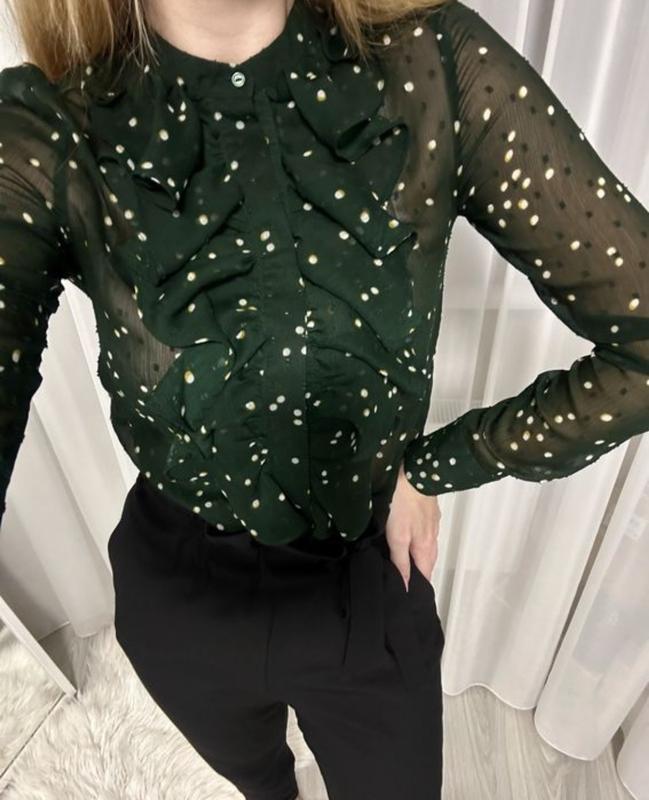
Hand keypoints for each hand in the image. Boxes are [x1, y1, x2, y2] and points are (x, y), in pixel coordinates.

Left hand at [385, 459, 440, 591]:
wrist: (416, 472)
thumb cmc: (403, 504)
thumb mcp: (398, 536)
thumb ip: (401, 561)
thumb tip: (406, 586)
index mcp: (425, 547)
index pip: (424, 575)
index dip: (417, 587)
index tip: (408, 599)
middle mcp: (432, 538)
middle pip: (427, 562)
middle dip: (419, 575)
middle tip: (406, 585)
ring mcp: (431, 523)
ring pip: (427, 547)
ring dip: (420, 558)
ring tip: (408, 566)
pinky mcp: (428, 511)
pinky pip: (425, 533)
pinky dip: (419, 541)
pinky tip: (411, 538)